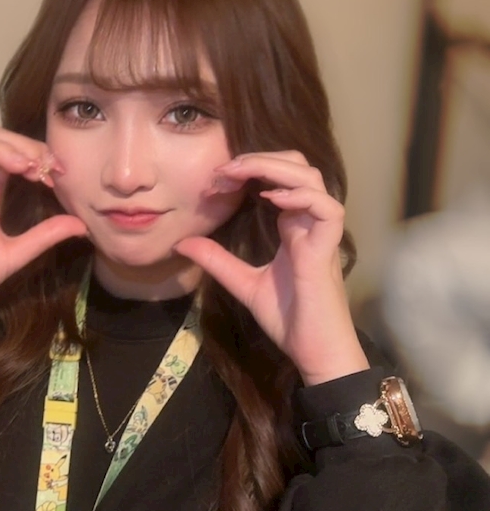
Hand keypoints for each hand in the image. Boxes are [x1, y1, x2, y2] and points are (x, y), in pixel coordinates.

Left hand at [174, 151, 368, 385]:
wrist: (314, 352)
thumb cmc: (289, 319)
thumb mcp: (242, 283)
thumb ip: (217, 260)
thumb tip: (183, 242)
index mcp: (293, 227)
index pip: (279, 178)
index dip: (250, 170)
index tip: (216, 180)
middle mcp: (309, 223)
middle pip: (298, 167)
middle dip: (261, 159)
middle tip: (224, 170)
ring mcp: (321, 234)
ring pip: (312, 179)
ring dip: (276, 168)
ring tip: (242, 173)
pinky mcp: (328, 249)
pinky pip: (327, 209)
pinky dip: (301, 196)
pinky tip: (272, 198)